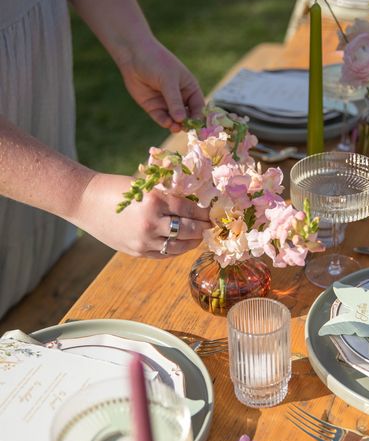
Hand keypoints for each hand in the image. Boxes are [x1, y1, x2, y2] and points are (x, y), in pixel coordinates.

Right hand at [74, 173, 210, 257]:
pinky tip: (182, 244)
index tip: (213, 211)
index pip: (190, 209)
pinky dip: (177, 250)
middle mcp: (152, 222)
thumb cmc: (114, 187)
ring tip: (200, 235)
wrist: (84, 201)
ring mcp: (144, 240)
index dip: (204, 211)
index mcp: (155, 200)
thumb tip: (194, 203)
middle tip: (212, 225)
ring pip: (179, 246)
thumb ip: (167, 196)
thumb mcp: (144, 186)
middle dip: (204, 228)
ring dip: (193, 241)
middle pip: (189, 230)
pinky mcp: (137, 251)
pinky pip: (164, 254)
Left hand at [119, 37, 204, 132]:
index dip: (200, 117)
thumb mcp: (168, 80)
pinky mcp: (153, 107)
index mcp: (189, 88)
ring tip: (176, 127)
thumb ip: (175, 101)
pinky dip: (164, 122)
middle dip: (187, 123)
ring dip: (176, 125)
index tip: (199, 126)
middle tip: (187, 129)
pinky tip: (166, 123)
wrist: (133, 55)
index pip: (199, 106)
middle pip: (187, 116)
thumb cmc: (156, 62)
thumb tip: (182, 120)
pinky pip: (161, 118)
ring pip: (174, 119)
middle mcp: (179, 98)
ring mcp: (166, 103)